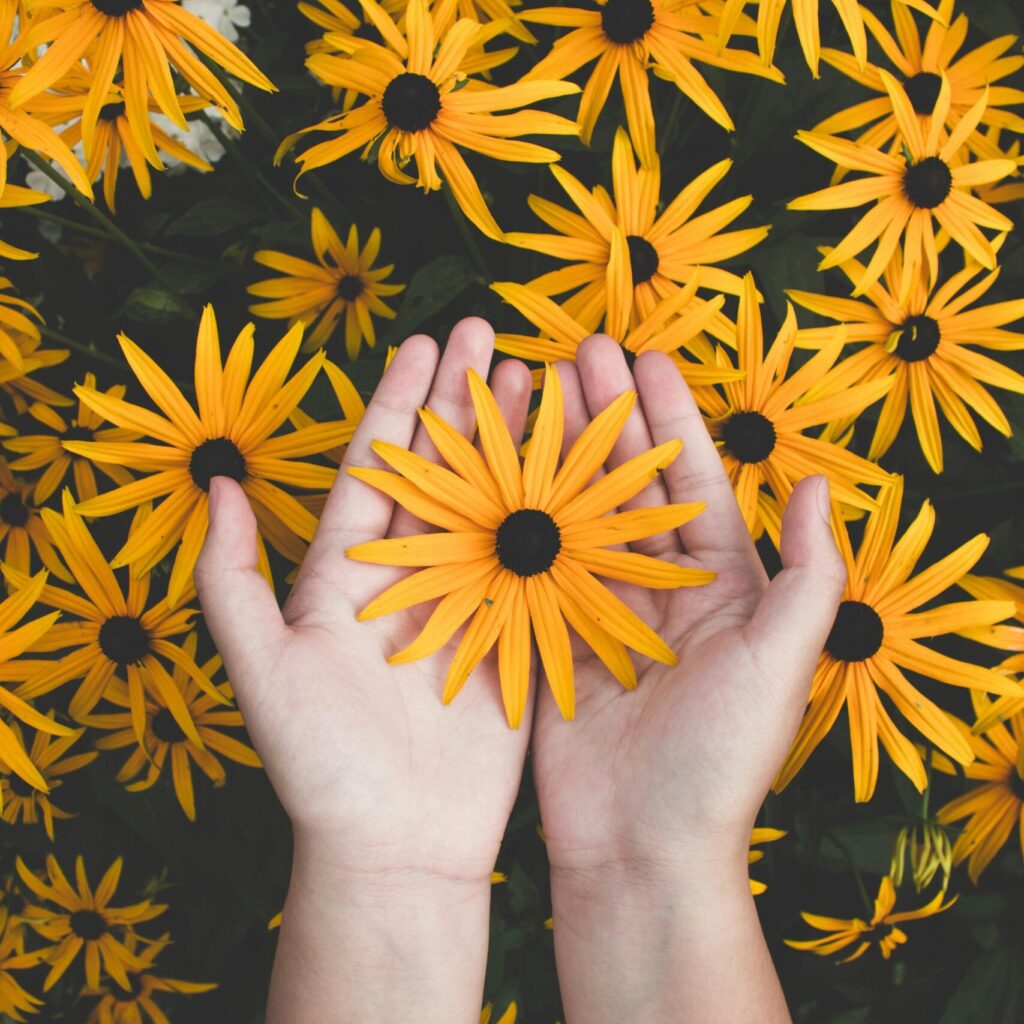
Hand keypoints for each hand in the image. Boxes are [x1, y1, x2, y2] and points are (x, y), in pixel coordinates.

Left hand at [195, 318, 533, 1022]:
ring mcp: (467, 601)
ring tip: (537, 379)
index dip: (398, 403)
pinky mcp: (513, 636)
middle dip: (462, 401)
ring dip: (513, 442)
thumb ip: (231, 581)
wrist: (395, 845)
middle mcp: (411, 575)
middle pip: (441, 469)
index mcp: (349, 572)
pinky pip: (535, 562)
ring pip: (494, 502)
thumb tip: (221, 487)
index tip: (422, 344)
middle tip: (489, 336)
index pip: (377, 466)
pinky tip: (577, 467)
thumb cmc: (321, 766)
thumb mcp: (261, 670)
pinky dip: (557, 513)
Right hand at [530, 335, 846, 1022]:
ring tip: (528, 391)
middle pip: (627, 483)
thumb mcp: (780, 663)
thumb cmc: (719, 759)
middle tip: (572, 353)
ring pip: (575, 512)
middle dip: (602, 416)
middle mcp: (659, 587)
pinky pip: (534, 564)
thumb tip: (819, 483)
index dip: (669, 416)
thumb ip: (808, 575)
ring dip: (555, 453)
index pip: (692, 480)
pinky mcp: (551, 638)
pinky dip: (516, 517)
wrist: (641, 847)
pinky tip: (493, 471)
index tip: (641, 356)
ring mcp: (600, 609)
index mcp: (720, 585)